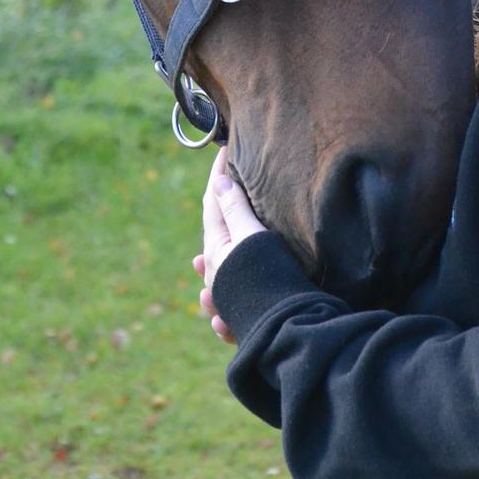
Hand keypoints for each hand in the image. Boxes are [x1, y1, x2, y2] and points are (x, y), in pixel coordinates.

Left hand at [193, 145, 266, 343]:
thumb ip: (234, 210)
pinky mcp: (239, 316)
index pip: (212, 203)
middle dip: (217, 213)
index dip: (217, 175)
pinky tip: (212, 303)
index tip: (223, 150)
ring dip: (211, 263)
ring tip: (199, 262)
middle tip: (220, 191)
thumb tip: (218, 181)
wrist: (279, 327)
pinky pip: (224, 307)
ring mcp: (225, 296)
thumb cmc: (264, 276)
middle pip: (213, 236)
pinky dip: (217, 302)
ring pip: (215, 272)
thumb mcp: (250, 236)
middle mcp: (216, 272)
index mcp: (216, 248)